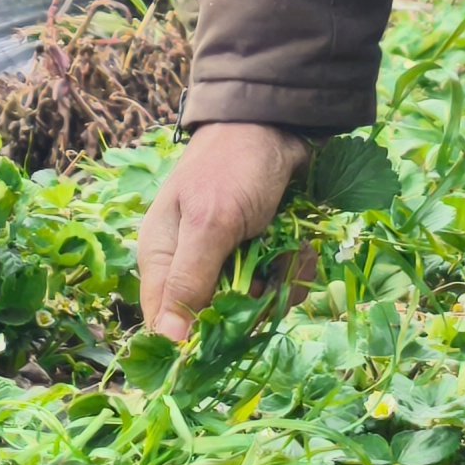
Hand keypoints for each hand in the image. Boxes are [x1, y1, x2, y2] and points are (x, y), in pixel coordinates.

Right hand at [136, 121, 308, 336]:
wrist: (277, 124)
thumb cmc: (234, 165)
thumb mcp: (210, 223)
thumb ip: (190, 279)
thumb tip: (169, 339)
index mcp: (161, 257)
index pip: (165, 322)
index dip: (194, 340)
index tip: (230, 339)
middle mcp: (190, 264)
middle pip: (216, 320)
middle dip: (251, 305)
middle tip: (269, 278)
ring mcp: (227, 259)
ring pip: (253, 305)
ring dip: (280, 284)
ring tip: (293, 251)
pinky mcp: (258, 253)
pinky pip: (277, 283)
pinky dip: (294, 268)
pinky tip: (302, 246)